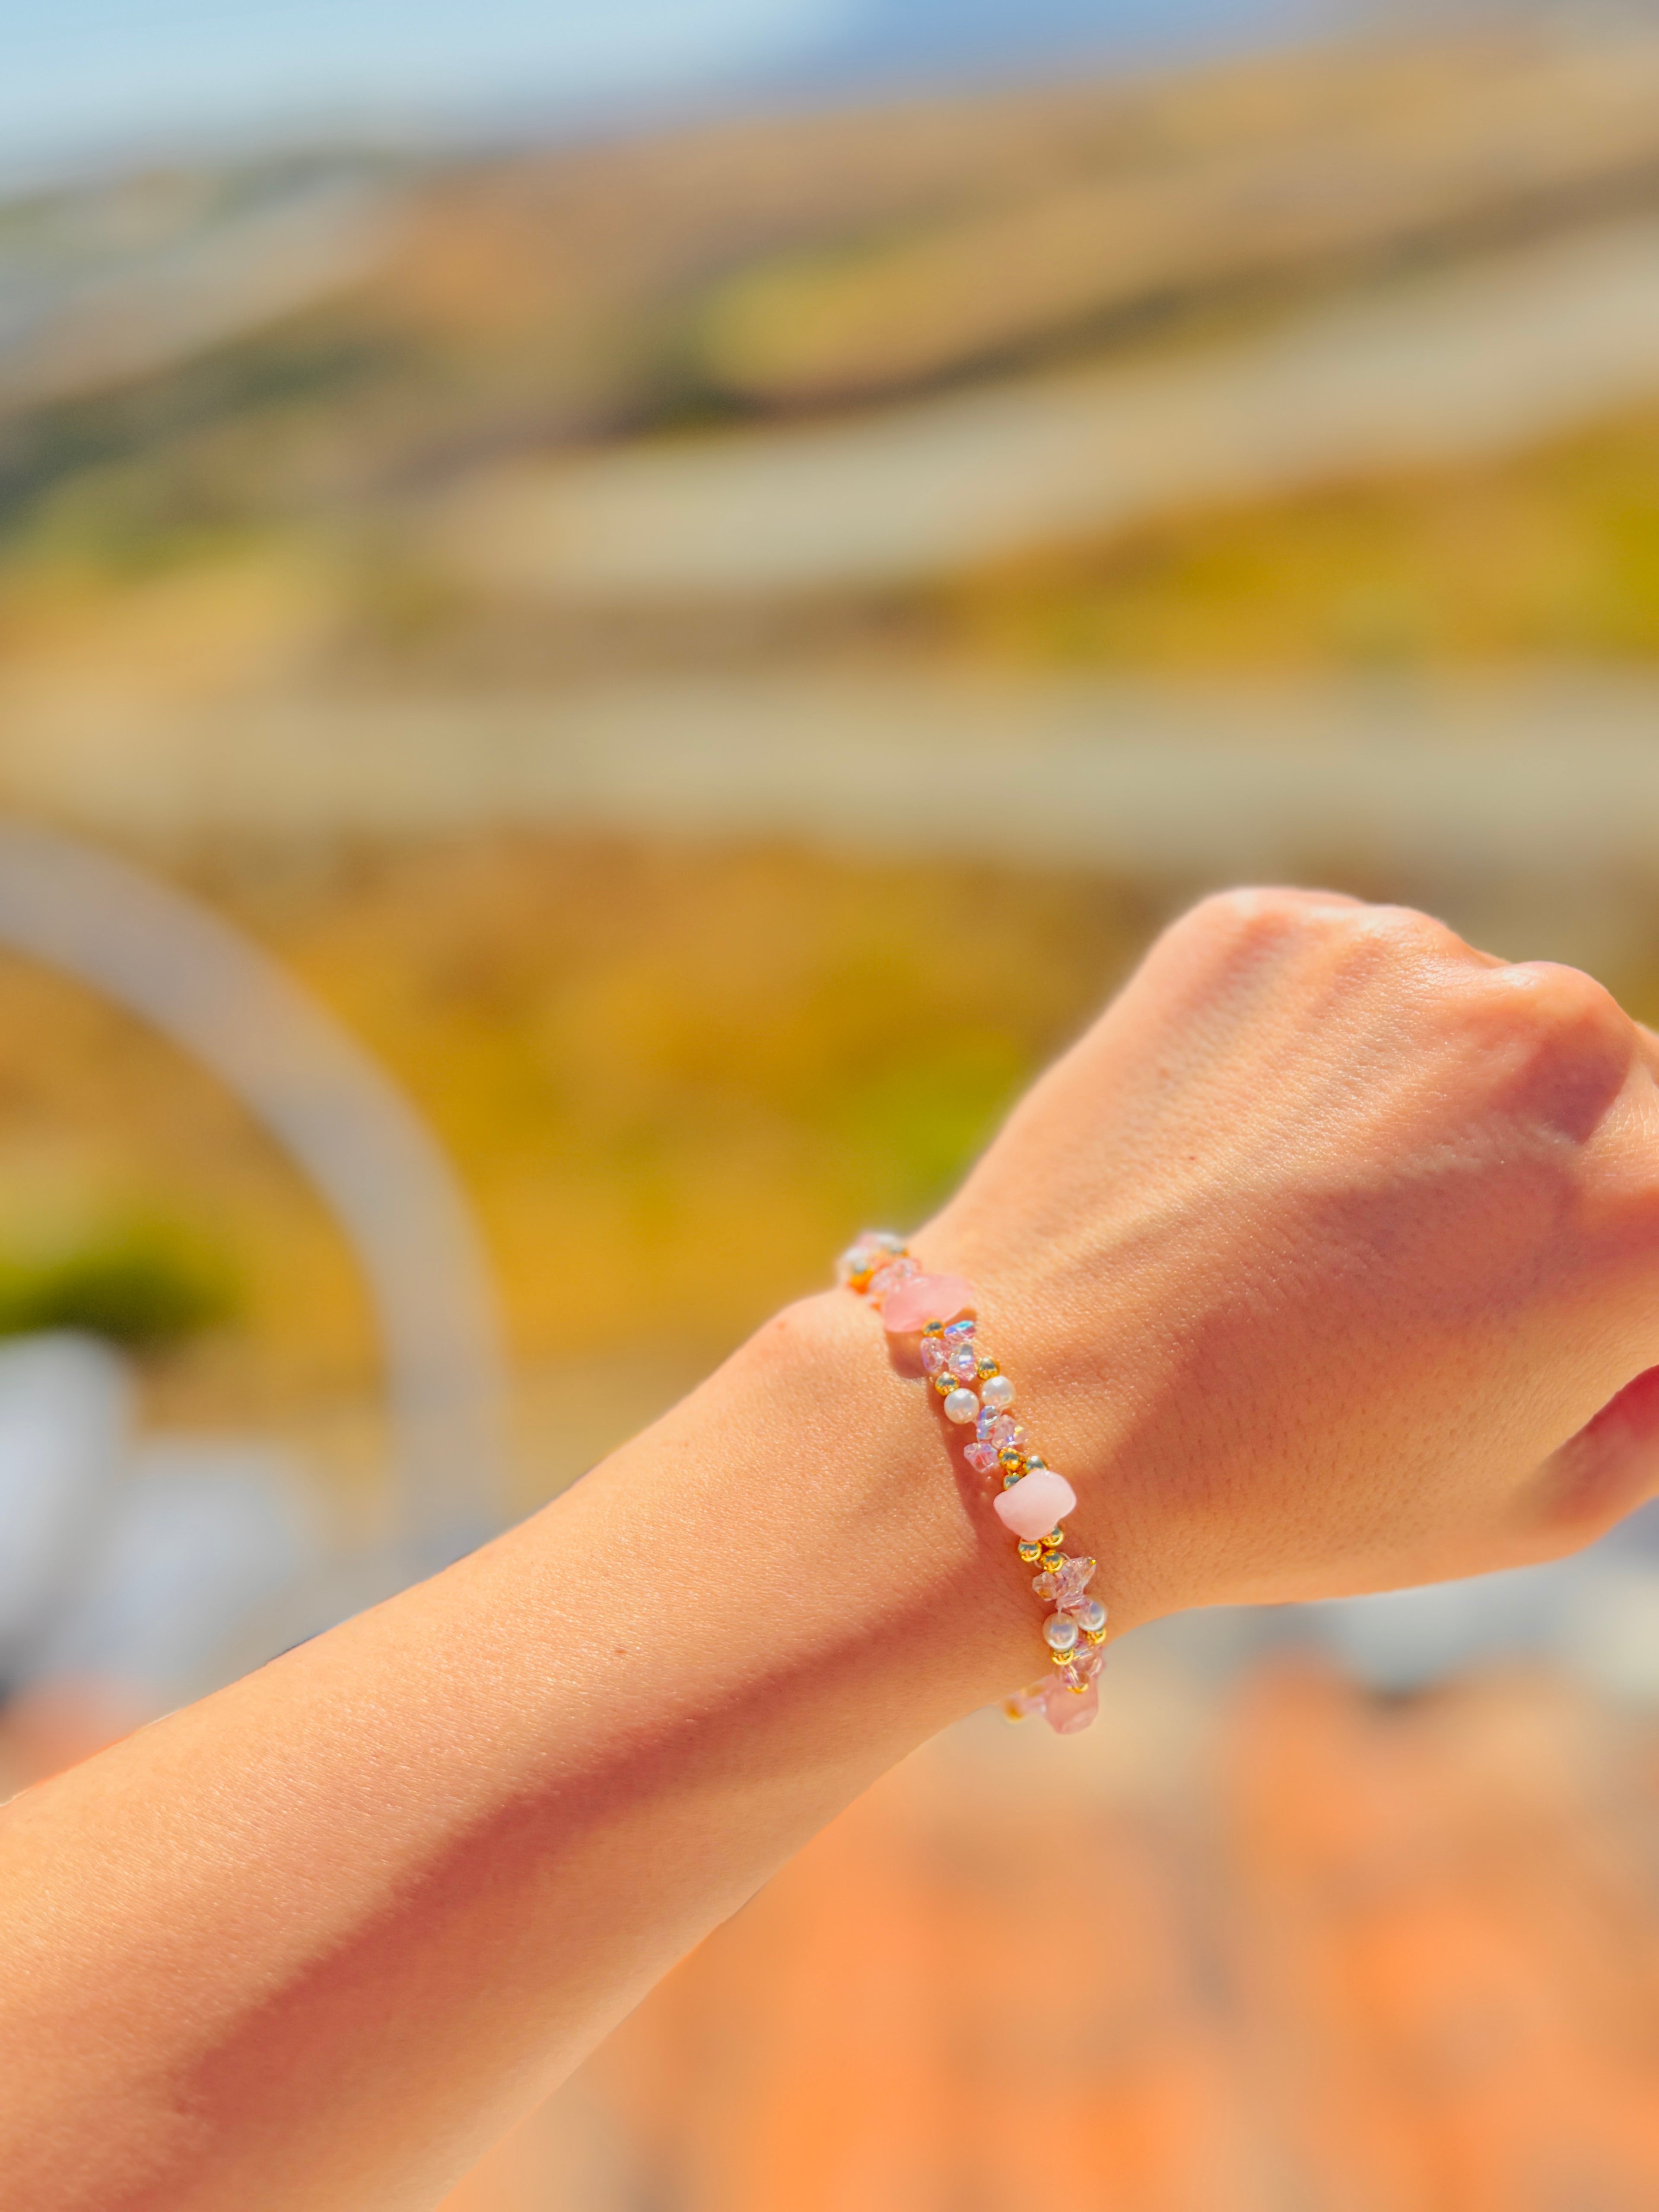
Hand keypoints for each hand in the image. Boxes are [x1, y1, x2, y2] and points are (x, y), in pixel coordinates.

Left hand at [925, 889, 1658, 1629]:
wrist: (1032, 1415)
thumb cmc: (1288, 1486)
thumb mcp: (1547, 1498)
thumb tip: (1652, 1308)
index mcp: (1654, 1193)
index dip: (1625, 1263)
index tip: (1541, 1300)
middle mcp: (1548, 1038)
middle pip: (1607, 1080)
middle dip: (1550, 1162)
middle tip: (1423, 1268)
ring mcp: (1395, 962)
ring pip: (1469, 1015)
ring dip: (1431, 1094)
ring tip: (1311, 1218)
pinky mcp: (1259, 927)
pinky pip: (1340, 979)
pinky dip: (1314, 1050)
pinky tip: (1240, 1155)